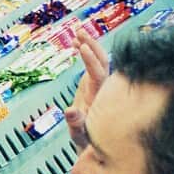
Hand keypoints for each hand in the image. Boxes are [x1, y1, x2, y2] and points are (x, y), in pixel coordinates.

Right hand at [64, 30, 109, 151]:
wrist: (94, 141)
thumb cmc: (87, 138)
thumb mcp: (78, 133)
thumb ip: (75, 122)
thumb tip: (70, 111)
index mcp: (100, 96)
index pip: (98, 73)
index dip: (91, 61)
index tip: (81, 47)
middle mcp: (103, 87)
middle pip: (103, 61)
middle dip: (92, 46)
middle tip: (79, 32)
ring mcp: (100, 83)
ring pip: (100, 60)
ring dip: (89, 45)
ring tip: (77, 32)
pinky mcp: (95, 82)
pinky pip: (94, 63)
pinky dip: (85, 51)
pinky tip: (75, 43)